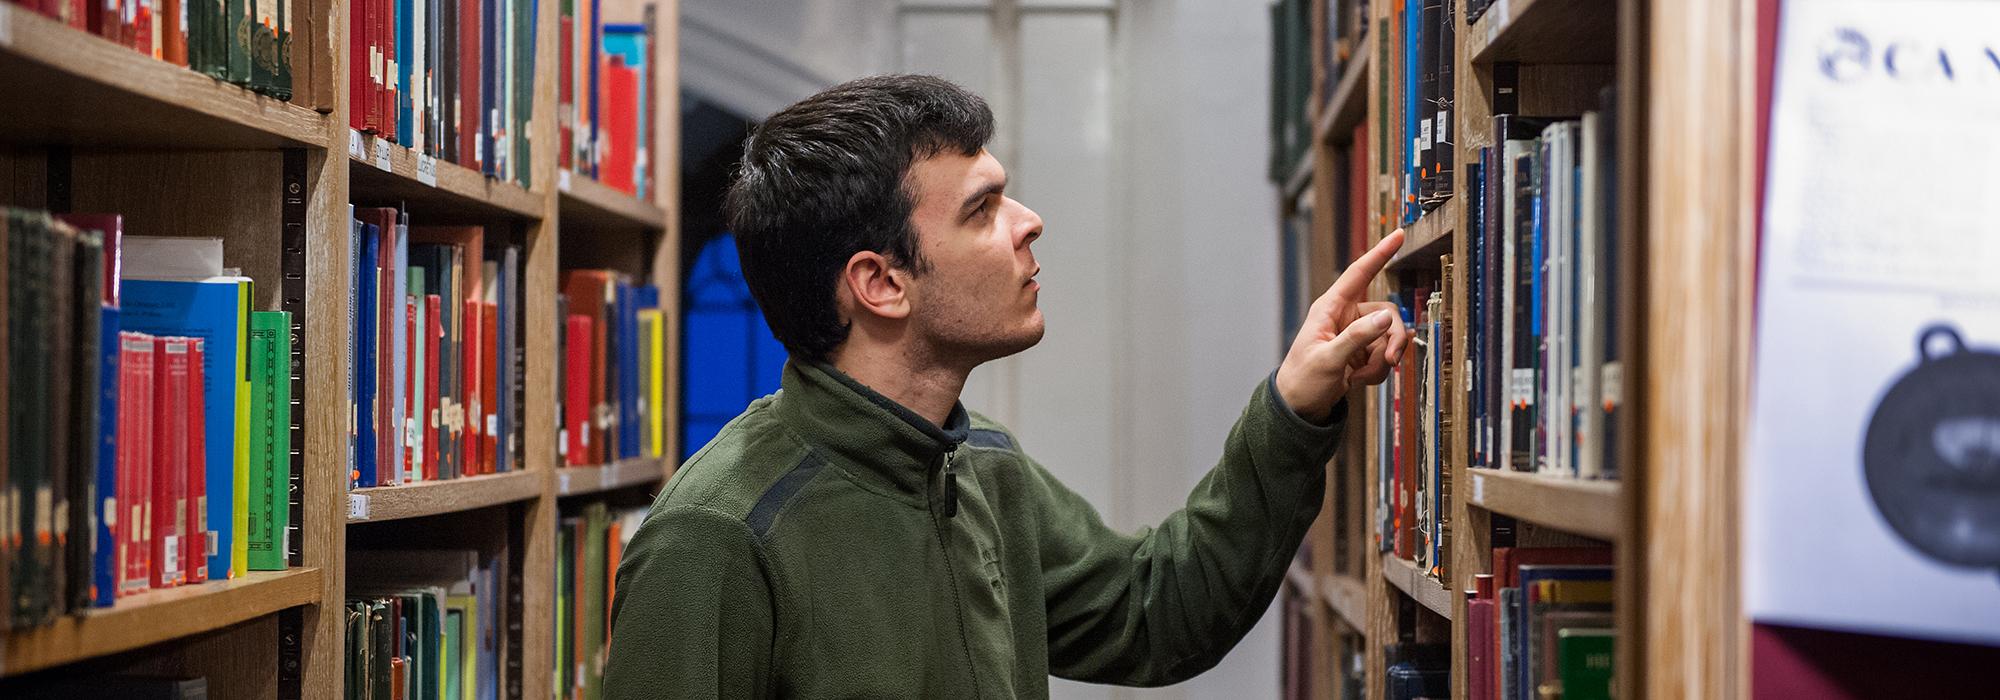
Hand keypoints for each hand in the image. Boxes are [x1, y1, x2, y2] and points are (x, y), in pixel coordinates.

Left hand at [1274, 230, 1412, 422]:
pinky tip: (1360, 380)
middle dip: (1393, 338)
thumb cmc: (1304, 379)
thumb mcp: (1329, 359)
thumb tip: (1386, 319)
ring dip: (1382, 361)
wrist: (1300, 407)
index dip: (1380, 254)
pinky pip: (1385, 354)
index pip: (1359, 273)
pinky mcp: (1362, 351)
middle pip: (1387, 314)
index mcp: (1330, 308)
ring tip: (1361, 377)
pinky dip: (1378, 370)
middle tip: (1391, 360)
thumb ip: (1357, 338)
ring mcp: (1356, 334)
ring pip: (1389, 337)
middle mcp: (1346, 316)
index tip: (1399, 235)